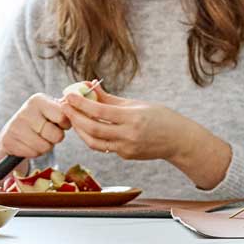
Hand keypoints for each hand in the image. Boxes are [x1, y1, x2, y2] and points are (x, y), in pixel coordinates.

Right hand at [0, 93, 71, 169]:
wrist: (13, 134)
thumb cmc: (40, 122)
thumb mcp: (51, 111)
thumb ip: (66, 110)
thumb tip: (81, 109)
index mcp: (38, 100)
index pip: (63, 117)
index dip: (64, 125)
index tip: (58, 123)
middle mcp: (25, 110)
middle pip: (56, 135)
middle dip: (55, 138)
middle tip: (46, 133)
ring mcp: (15, 126)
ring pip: (45, 147)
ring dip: (45, 146)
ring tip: (37, 138)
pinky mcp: (9, 141)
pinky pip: (34, 153)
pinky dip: (34, 152)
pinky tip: (28, 144)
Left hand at [63, 83, 191, 162]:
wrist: (179, 141)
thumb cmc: (161, 118)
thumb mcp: (138, 104)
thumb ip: (111, 99)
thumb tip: (89, 88)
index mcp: (133, 118)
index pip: (100, 111)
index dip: (81, 103)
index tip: (68, 94)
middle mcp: (129, 135)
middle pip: (93, 128)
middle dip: (75, 117)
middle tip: (64, 106)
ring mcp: (127, 148)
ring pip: (94, 142)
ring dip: (80, 130)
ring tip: (73, 117)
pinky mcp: (127, 156)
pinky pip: (104, 146)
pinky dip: (93, 136)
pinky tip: (88, 126)